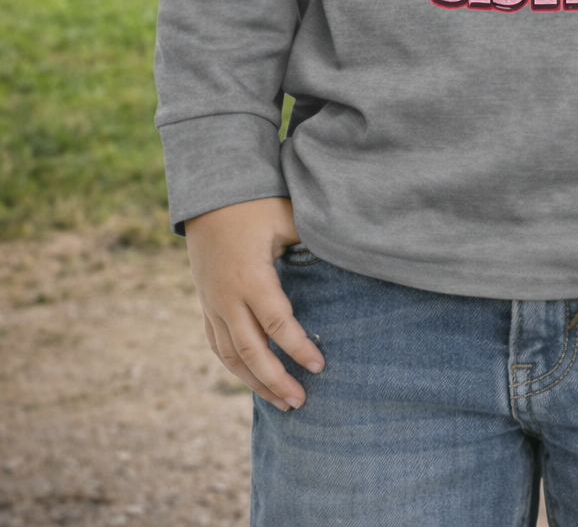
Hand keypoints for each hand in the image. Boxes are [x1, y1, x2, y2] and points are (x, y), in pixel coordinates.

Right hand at [185, 197, 323, 410]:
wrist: (208, 196)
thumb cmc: (255, 204)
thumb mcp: (286, 217)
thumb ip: (312, 241)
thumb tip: (350, 251)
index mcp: (251, 277)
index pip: (277, 324)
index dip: (299, 348)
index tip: (320, 367)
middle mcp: (227, 297)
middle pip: (251, 351)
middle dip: (276, 380)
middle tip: (301, 402)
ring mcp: (212, 303)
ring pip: (231, 355)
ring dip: (255, 382)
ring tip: (281, 403)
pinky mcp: (205, 303)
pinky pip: (217, 344)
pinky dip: (234, 366)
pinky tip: (252, 379)